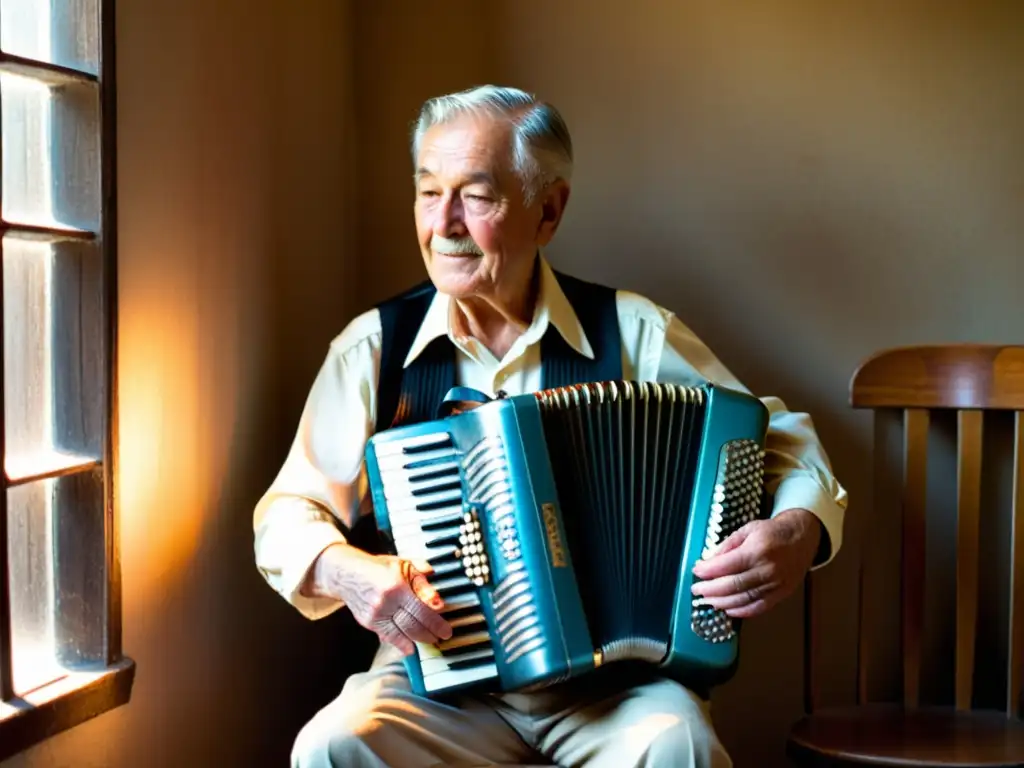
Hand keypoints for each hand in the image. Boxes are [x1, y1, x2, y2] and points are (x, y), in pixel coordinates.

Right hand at [310, 544, 452, 654]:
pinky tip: (410, 648)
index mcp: (396, 586)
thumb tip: (437, 599)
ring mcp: (375, 615)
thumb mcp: (404, 565)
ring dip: (418, 640)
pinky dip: (400, 644)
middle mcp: (385, 603)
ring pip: (401, 634)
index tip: (446, 630)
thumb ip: (422, 580)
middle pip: (412, 625)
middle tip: (442, 636)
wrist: (347, 574)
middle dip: (430, 634)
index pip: (421, 610)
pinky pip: (387, 637)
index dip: (436, 623)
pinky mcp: (368, 623)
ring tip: (430, 640)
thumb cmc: (379, 568)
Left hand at [690, 508, 821, 618]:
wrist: (802, 538)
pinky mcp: (782, 593)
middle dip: (711, 590)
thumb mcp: (747, 530)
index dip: (708, 570)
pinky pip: (759, 607)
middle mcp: (767, 569)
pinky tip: (729, 609)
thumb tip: (709, 560)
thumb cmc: (773, 532)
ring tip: (709, 601)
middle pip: (733, 585)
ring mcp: (776, 583)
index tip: (696, 571)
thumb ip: (727, 545)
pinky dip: (742, 611)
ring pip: (744, 599)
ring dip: (722, 602)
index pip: (726, 565)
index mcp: (757, 550)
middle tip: (697, 590)